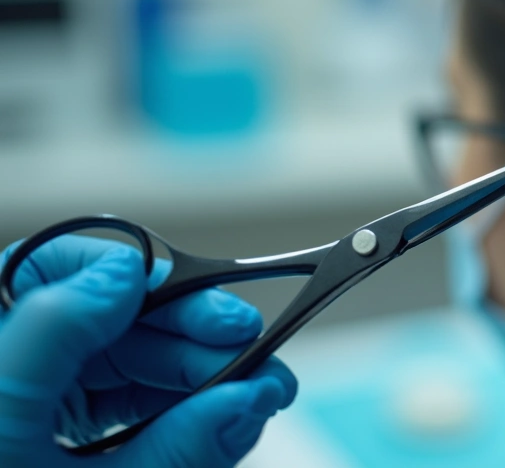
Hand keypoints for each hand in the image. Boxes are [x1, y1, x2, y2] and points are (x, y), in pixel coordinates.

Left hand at [0, 236, 297, 467]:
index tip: (208, 311)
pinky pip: (108, 392)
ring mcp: (18, 400)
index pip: (52, 277)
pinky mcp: (35, 423)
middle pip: (102, 315)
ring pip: (117, 354)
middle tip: (256, 358)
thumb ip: (174, 449)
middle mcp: (4, 378)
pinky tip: (207, 417)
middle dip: (189, 336)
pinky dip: (162, 402)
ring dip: (190, 372)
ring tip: (249, 397)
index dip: (136, 278)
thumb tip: (246, 396)